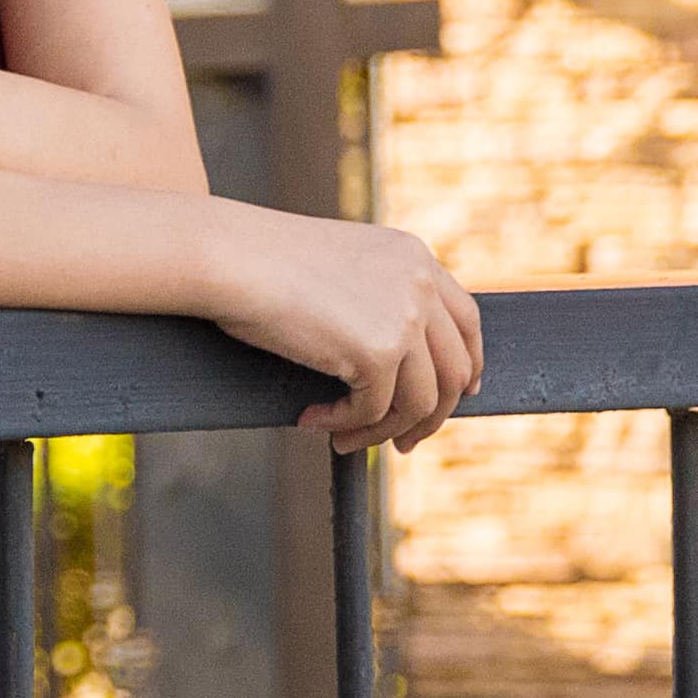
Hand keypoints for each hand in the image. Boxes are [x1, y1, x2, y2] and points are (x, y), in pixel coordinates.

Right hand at [201, 211, 486, 451]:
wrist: (230, 257)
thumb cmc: (263, 260)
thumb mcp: (342, 266)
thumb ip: (378, 296)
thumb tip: (394, 359)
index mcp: (413, 256)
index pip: (466, 319)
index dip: (467, 363)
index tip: (459, 394)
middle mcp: (419, 283)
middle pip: (454, 368)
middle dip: (433, 415)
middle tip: (404, 441)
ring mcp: (403, 316)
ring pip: (421, 401)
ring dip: (384, 430)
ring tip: (348, 439)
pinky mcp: (378, 351)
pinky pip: (374, 410)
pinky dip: (345, 424)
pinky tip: (312, 420)